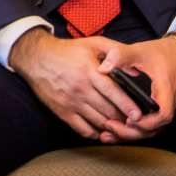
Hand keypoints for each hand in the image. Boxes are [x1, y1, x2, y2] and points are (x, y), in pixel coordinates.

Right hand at [8, 28, 146, 141]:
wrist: (37, 58)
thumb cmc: (67, 51)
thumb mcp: (93, 43)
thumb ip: (116, 52)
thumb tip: (134, 69)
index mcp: (90, 71)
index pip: (113, 92)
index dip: (127, 106)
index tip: (139, 115)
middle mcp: (81, 89)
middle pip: (108, 110)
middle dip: (124, 119)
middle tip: (134, 122)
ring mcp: (71, 102)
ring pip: (98, 122)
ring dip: (112, 127)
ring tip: (122, 126)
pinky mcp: (63, 112)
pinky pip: (83, 129)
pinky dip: (95, 133)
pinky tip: (102, 130)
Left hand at [95, 34, 175, 134]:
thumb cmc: (163, 52)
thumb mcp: (140, 50)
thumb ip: (120, 55)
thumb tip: (102, 68)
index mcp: (168, 89)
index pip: (163, 114)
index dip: (146, 122)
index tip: (128, 119)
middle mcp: (174, 102)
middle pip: (157, 128)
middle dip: (133, 132)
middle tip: (110, 127)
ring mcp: (173, 107)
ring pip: (156, 128)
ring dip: (135, 132)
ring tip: (110, 130)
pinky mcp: (169, 109)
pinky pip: (156, 123)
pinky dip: (140, 127)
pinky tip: (122, 126)